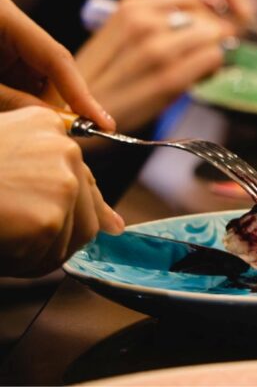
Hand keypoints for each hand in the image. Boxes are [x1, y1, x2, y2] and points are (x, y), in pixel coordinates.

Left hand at [0, 0, 114, 128]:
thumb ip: (12, 100)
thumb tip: (55, 121)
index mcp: (4, 16)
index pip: (57, 57)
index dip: (79, 93)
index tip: (100, 122)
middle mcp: (10, 23)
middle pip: (51, 68)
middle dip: (52, 102)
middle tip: (53, 132)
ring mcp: (5, 36)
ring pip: (36, 76)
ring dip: (32, 102)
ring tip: (14, 115)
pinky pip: (20, 77)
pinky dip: (19, 97)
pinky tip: (9, 106)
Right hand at [0, 107, 123, 277]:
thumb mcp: (1, 149)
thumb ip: (41, 172)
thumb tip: (112, 224)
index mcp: (46, 124)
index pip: (80, 173)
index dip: (82, 205)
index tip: (100, 224)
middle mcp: (64, 147)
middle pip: (86, 208)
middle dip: (58, 232)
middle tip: (15, 238)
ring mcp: (62, 181)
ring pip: (75, 235)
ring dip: (40, 250)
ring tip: (3, 239)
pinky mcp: (51, 217)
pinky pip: (51, 258)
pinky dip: (26, 264)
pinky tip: (2, 249)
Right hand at [75, 0, 231, 132]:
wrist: (78, 115)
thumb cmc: (103, 79)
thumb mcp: (122, 36)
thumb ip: (156, 23)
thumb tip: (204, 22)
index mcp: (131, 8)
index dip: (205, 15)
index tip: (205, 31)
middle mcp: (144, 22)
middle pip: (206, 18)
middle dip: (214, 36)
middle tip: (206, 55)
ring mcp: (157, 49)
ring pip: (214, 37)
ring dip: (215, 52)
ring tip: (200, 68)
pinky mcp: (170, 77)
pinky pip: (213, 59)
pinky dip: (213, 69)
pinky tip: (198, 80)